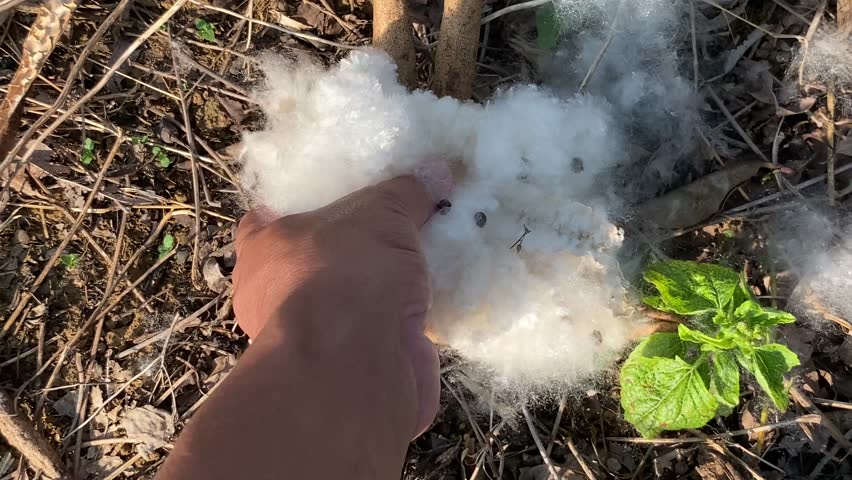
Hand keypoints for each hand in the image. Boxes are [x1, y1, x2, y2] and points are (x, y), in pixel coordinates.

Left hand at [232, 171, 449, 435]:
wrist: (352, 364)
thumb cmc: (343, 272)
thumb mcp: (380, 212)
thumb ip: (406, 192)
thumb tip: (438, 170)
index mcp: (263, 250)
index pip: (264, 223)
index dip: (294, 212)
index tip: (332, 203)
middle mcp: (274, 297)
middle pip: (310, 265)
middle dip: (347, 255)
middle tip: (390, 235)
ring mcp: (310, 340)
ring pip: (344, 306)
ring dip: (377, 295)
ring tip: (422, 269)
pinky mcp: (345, 371)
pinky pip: (374, 338)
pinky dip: (398, 327)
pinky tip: (432, 309)